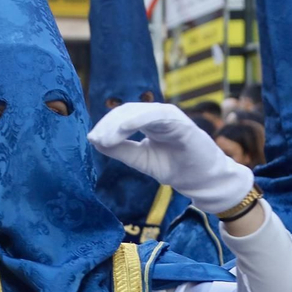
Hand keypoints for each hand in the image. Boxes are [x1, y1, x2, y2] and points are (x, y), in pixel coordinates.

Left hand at [88, 103, 252, 213]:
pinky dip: (139, 119)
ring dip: (119, 124)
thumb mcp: (141, 159)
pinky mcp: (181, 123)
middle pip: (126, 111)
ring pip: (139, 111)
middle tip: (95, 138)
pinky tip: (124, 129)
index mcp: (148, 121)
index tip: (92, 139)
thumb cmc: (173, 167)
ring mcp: (170, 116)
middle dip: (109, 125)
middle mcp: (157, 115)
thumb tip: (94, 140)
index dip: (106, 126)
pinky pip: (157, 116)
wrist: (200, 180)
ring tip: (106, 138)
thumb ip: (120, 150)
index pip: (121, 117)